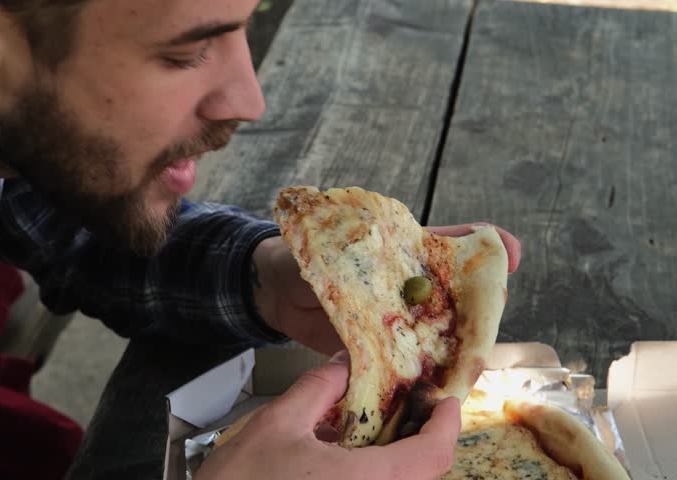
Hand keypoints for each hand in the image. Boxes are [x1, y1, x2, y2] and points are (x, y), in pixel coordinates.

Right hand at [196, 353, 461, 479]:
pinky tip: (349, 456)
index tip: (445, 400)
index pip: (432, 456)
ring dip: (400, 459)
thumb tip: (343, 365)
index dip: (447, 425)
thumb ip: (318, 390)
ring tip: (380, 429)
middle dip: (422, 439)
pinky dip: (378, 473)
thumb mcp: (278, 423)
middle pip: (422, 474)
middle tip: (410, 409)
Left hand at [251, 223, 520, 354]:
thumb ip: (368, 252)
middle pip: (459, 300)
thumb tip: (389, 261)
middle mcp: (411, 288)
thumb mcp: (338, 246)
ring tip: (470, 365)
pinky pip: (410, 364)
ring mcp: (399, 321)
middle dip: (481, 312)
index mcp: (407, 253)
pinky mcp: (382, 351)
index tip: (510, 253)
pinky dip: (426, 376)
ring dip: (458, 351)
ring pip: (441, 336)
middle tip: (490, 325)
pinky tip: (441, 388)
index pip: (455, 246)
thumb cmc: (307, 257)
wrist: (275, 292)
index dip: (486, 249)